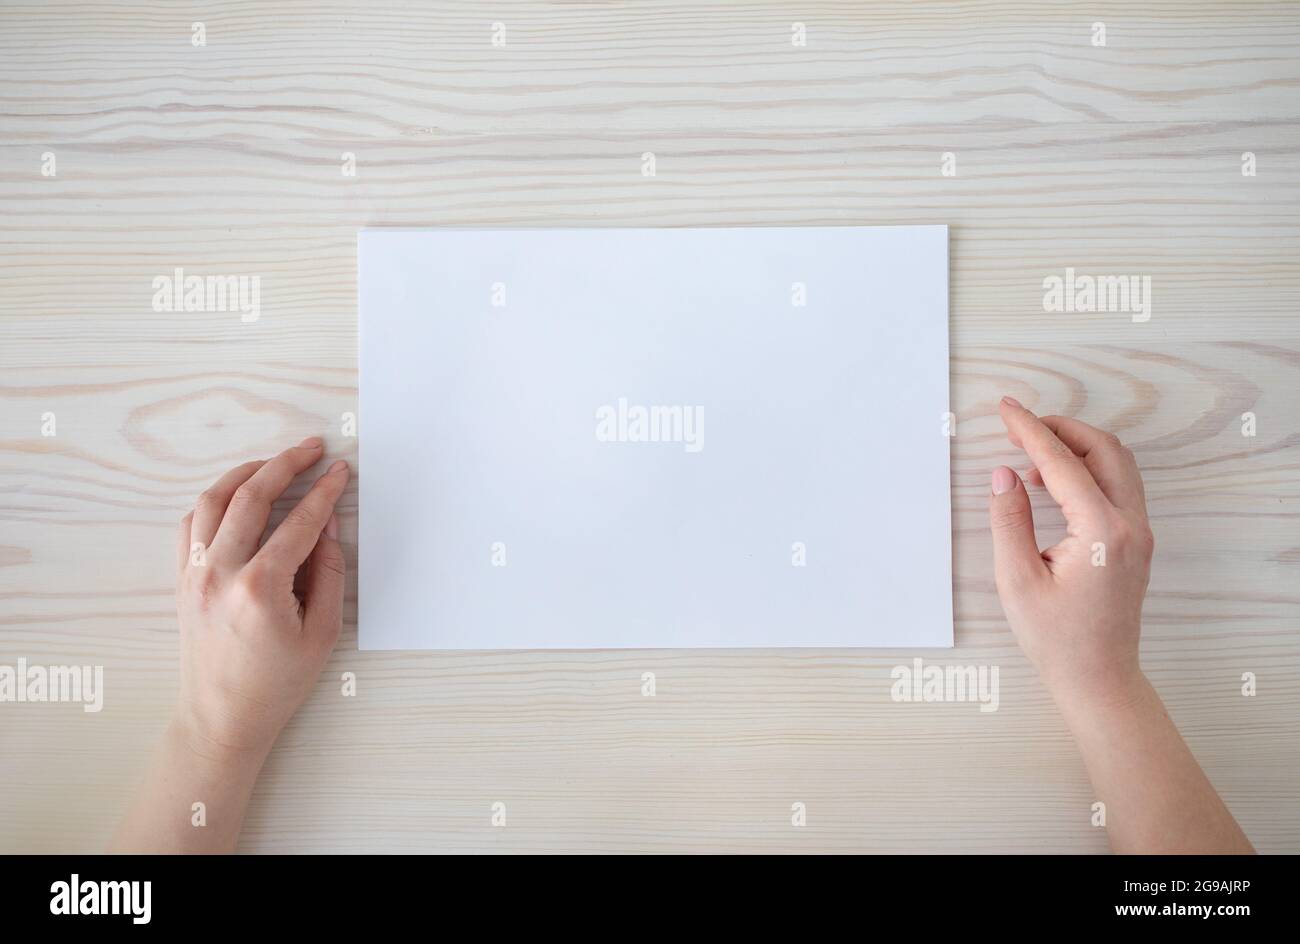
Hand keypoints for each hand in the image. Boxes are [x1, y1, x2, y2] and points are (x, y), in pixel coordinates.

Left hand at [175, 438, 349, 758]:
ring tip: (274, 463)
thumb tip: (326, 526)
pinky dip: (214, 500)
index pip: (298, 523)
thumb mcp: (322, 632)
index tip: (339, 472)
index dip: (324, 493)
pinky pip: (191, 523)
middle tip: (310, 449)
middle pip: (251, 496)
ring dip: (246, 473)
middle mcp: (219, 574)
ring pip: (213, 500)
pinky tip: (237, 495)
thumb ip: (328, 573)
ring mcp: (194, 574)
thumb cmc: (276, 682)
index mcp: (259, 589)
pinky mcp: (182, 579)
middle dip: (285, 465)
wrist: (223, 715)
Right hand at [988, 397, 1153, 708]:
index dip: (1030, 431)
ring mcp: (1139, 532)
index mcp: (1101, 531)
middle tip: (1020, 425)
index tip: (1006, 408)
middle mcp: (1130, 525)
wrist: (1098, 678)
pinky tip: (1051, 483)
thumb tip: (1003, 473)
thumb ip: (1009, 520)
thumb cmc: (1056, 639)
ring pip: (1116, 463)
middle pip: (1103, 449)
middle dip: (1060, 428)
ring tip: (1031, 454)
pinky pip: (1117, 485)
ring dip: (1076, 447)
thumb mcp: (1017, 579)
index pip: (1061, 463)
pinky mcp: (1136, 541)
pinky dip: (1087, 469)